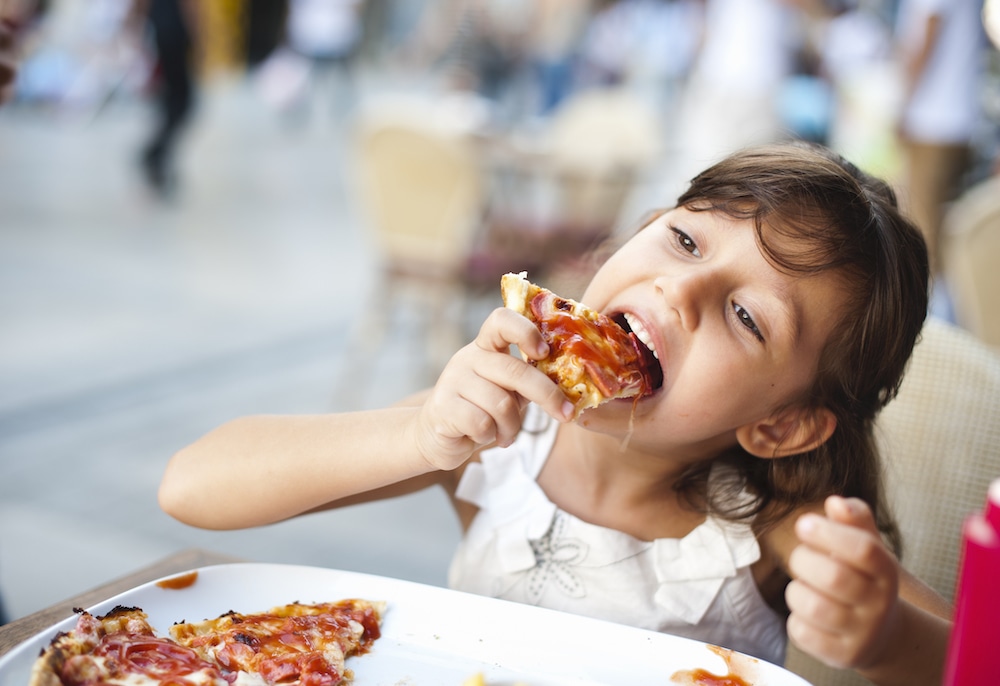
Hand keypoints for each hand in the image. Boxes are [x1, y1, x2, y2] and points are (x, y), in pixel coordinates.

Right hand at [412, 307, 572, 470]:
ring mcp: (453, 380)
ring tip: (507, 433)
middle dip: (546, 394)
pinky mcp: (443, 406)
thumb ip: (530, 380)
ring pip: (501, 404)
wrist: (438, 434)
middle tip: (566, 414)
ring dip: (512, 426)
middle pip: (514, 370)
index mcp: (486, 346)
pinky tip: (487, 436)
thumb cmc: (482, 408)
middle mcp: (468, 357)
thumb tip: (572, 387)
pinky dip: (492, 435)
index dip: (526, 331)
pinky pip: (482, 423)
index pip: (502, 320)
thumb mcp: (508, 389)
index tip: (545, 352)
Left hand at [785, 496, 900, 669]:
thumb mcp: (865, 546)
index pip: (863, 549)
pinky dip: (795, 618)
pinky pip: (802, 633)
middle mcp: (879, 605)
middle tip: (800, 558)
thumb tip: (836, 503)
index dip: (828, 533)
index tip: (803, 524)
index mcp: (886, 572)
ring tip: (805, 586)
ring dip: (796, 590)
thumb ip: (854, 519)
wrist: (880, 632)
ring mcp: (862, 634)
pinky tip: (806, 613)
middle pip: (834, 577)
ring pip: (813, 606)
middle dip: (804, 560)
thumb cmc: (862, 577)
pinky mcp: (842, 656)